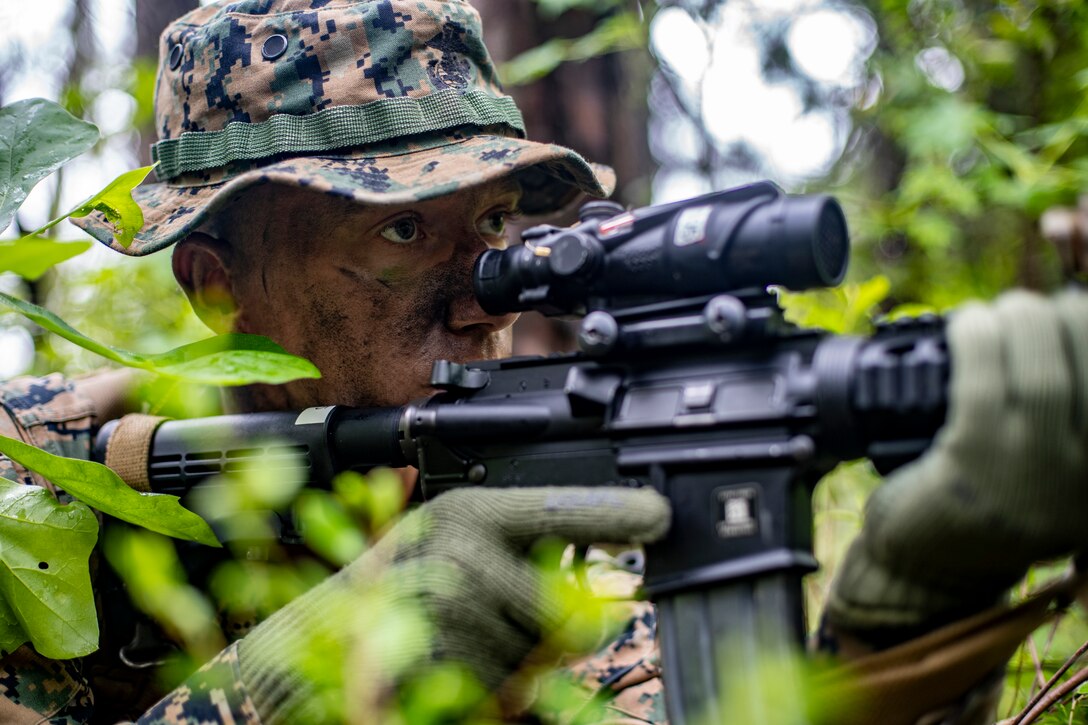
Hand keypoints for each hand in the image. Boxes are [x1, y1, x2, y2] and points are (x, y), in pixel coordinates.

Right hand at [237, 486, 670, 722]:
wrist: (303, 651)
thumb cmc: (392, 599)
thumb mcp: (454, 564)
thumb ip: (524, 576)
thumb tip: (599, 604)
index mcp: (466, 515)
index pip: (556, 509)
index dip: (613, 513)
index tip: (662, 516)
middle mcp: (457, 551)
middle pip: (561, 614)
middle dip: (545, 641)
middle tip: (484, 626)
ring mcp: (443, 610)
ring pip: (533, 664)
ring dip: (509, 675)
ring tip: (451, 649)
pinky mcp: (430, 667)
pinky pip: (498, 699)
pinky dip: (483, 701)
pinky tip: (444, 675)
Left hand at [828, 290, 1087, 635]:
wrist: (929, 567)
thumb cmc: (996, 502)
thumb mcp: (1057, 472)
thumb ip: (1073, 419)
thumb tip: (1071, 320)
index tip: (1076, 307)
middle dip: (1064, 319)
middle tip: (1032, 310)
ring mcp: (1034, 474)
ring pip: (1041, 375)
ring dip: (1018, 323)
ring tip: (999, 314)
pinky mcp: (977, 464)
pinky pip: (982, 385)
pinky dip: (976, 339)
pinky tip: (968, 326)